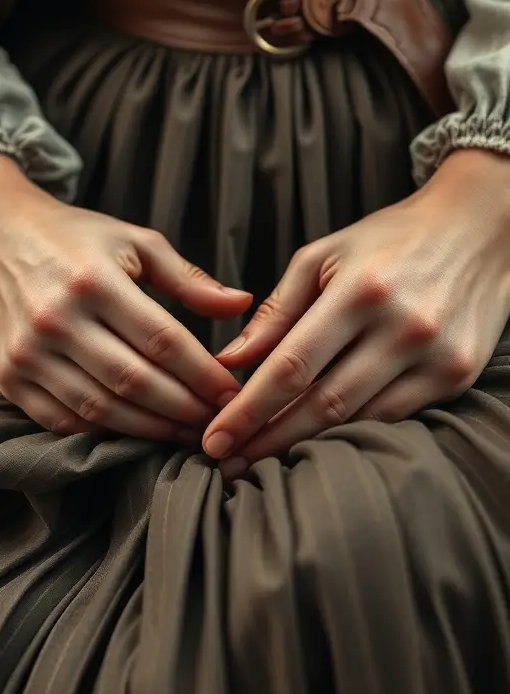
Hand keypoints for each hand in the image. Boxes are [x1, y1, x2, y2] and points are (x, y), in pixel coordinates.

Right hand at [0, 156, 250, 439]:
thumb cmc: (71, 237)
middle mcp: (56, 319)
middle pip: (135, 382)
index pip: (163, 341)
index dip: (203, 374)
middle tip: (218, 422)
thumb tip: (240, 304)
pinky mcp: (8, 378)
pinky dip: (104, 434)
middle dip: (184, 409)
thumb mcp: (133, 241)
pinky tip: (137, 433)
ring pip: (101, 410)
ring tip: (186, 433)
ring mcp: (27, 353)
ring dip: (151, 430)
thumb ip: (187, 278)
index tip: (233, 393)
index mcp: (94, 280)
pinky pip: (62, 421)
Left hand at [202, 151, 509, 476]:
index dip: (248, 409)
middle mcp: (403, 327)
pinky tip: (319, 446)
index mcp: (361, 291)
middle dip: (268, 440)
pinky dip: (352, 435)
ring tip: (262, 461)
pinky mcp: (457, 376)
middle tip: (227, 464)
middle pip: (322, 404)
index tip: (214, 438)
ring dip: (306, 446)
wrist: (480, 229)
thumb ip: (276, 311)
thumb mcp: (324, 256)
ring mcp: (436, 357)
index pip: (291, 366)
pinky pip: (394, 419)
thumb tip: (229, 361)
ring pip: (358, 420)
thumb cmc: (389, 240)